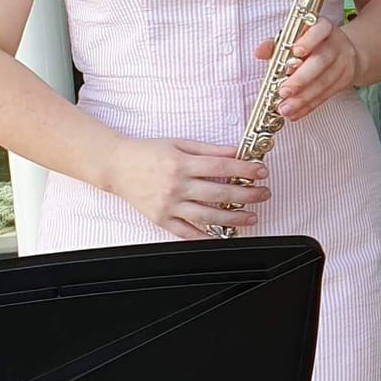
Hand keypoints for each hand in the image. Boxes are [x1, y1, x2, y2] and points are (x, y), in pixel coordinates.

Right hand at [107, 137, 269, 240]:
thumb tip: (236, 152)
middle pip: (218, 193)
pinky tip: (222, 236)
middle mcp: (176, 185)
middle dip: (247, 195)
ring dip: (233, 218)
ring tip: (251, 217)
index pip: (221, 167)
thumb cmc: (148, 152)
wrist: (117, 166)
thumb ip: (209, 149)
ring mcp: (168, 205)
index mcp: (181, 163)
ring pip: (207, 216)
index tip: (261, 172)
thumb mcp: (180, 143)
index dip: (245, 170)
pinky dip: (206, 237)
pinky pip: (186, 233)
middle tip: (264, 194)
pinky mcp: (161, 219)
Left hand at [256, 15, 361, 121]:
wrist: (346, 51)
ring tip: (285, 108)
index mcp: (324, 27)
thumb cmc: (314, 43)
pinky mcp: (345, 80)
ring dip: (302, 98)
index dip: (308, 40)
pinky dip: (309, 106)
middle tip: (283, 91)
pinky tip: (295, 113)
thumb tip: (259, 52)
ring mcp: (343, 62)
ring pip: (324, 82)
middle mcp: (336, 44)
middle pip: (321, 61)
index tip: (295, 51)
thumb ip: (277, 44)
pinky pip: (326, 95)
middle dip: (301, 79)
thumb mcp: (298, 37)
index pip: (319, 30)